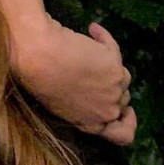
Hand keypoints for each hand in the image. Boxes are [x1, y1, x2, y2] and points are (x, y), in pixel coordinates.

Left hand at [12, 18, 136, 144]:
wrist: (36, 55)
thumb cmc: (36, 78)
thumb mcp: (56, 103)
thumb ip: (77, 105)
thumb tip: (86, 91)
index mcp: (90, 123)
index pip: (121, 135)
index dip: (127, 122)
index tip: (125, 111)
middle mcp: (107, 110)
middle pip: (121, 99)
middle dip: (110, 87)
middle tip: (94, 71)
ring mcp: (113, 88)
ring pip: (121, 76)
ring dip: (108, 64)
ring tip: (85, 50)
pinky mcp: (114, 64)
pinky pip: (113, 47)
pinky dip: (103, 38)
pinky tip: (93, 29)